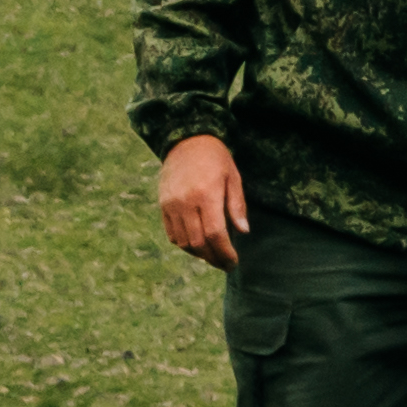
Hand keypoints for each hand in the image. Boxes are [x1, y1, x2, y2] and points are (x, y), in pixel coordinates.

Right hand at [158, 134, 248, 269]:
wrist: (186, 141)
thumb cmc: (216, 158)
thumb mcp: (233, 177)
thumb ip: (237, 206)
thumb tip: (243, 231)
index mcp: (206, 194)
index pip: (215, 233)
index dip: (225, 252)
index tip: (233, 262)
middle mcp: (186, 202)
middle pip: (198, 242)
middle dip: (213, 258)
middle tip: (225, 264)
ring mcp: (171, 205)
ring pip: (183, 242)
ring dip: (199, 254)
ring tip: (213, 256)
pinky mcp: (163, 206)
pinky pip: (172, 234)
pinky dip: (185, 245)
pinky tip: (198, 245)